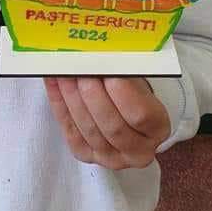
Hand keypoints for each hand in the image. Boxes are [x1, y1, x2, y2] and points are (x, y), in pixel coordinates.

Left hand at [43, 75, 170, 169]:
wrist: (124, 110)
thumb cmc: (133, 91)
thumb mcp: (138, 79)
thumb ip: (125, 70)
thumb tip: (103, 53)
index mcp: (157, 129)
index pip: (140, 114)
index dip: (122, 92)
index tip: (107, 70)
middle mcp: (137, 151)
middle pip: (111, 124)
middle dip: (92, 92)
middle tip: (80, 66)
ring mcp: (109, 157)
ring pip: (88, 127)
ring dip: (72, 95)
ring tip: (63, 70)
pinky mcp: (85, 154)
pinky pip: (69, 129)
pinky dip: (59, 102)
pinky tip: (54, 81)